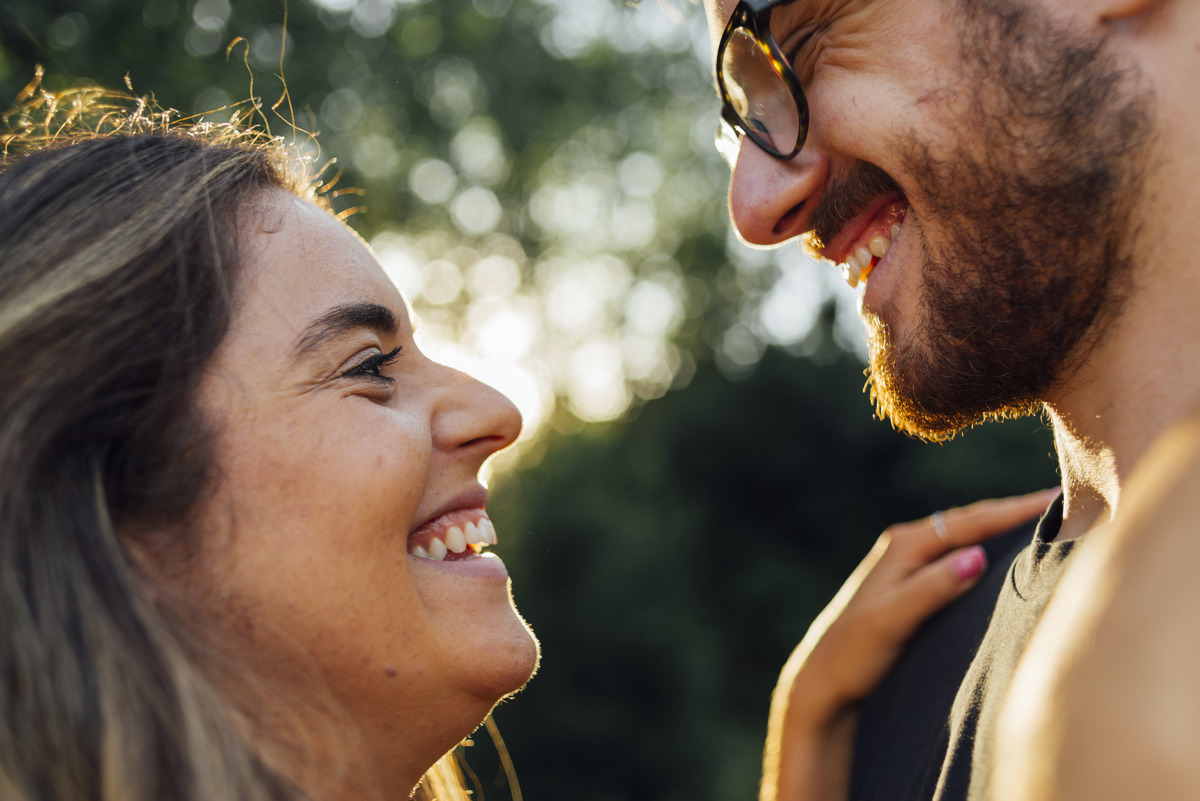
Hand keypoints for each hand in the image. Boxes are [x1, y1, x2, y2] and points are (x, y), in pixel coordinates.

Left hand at [763, 488, 1058, 800]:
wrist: (823, 679)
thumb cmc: (854, 653)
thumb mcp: (892, 621)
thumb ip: (932, 588)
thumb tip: (977, 555)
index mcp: (904, 546)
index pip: (971, 521)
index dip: (1016, 510)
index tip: (1059, 498)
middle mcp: (907, 546)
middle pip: (973, 520)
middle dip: (1019, 510)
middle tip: (1071, 498)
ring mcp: (910, 563)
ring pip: (969, 535)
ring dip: (1007, 525)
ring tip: (1052, 516)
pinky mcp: (914, 582)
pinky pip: (962, 553)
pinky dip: (991, 546)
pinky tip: (1012, 550)